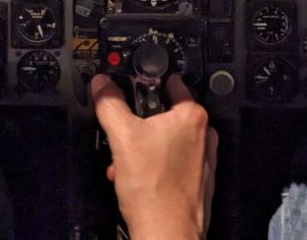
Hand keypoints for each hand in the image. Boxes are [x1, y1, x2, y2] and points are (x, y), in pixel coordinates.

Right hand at [91, 73, 217, 239]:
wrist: (166, 235)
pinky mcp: (196, 181)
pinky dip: (152, 167)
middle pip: (164, 115)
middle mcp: (203, 135)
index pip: (171, 83)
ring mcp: (202, 160)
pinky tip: (134, 180)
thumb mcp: (122, 137)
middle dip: (139, 125)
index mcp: (192, 116)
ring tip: (125, 163)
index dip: (146, 83)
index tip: (131, 87)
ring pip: (165, 141)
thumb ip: (110, 104)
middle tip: (123, 135)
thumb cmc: (154, 189)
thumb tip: (102, 85)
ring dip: (142, 148)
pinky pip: (170, 163)